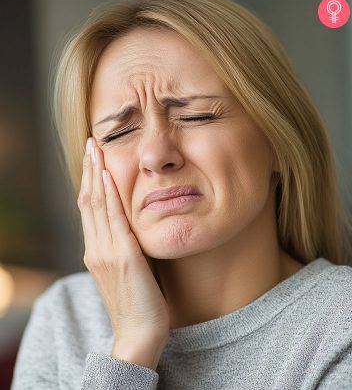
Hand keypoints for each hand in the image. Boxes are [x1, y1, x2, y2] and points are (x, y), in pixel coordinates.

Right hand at [77, 137, 169, 346]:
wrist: (139, 333)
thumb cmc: (137, 303)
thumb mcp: (126, 270)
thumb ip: (122, 247)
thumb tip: (129, 228)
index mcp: (97, 250)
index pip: (90, 207)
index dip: (90, 180)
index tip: (93, 158)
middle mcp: (96, 247)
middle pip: (89, 200)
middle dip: (89, 169)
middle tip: (91, 143)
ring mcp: (106, 251)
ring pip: (96, 204)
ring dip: (96, 173)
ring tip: (95, 149)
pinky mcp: (123, 256)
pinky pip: (114, 218)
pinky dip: (109, 195)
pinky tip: (108, 176)